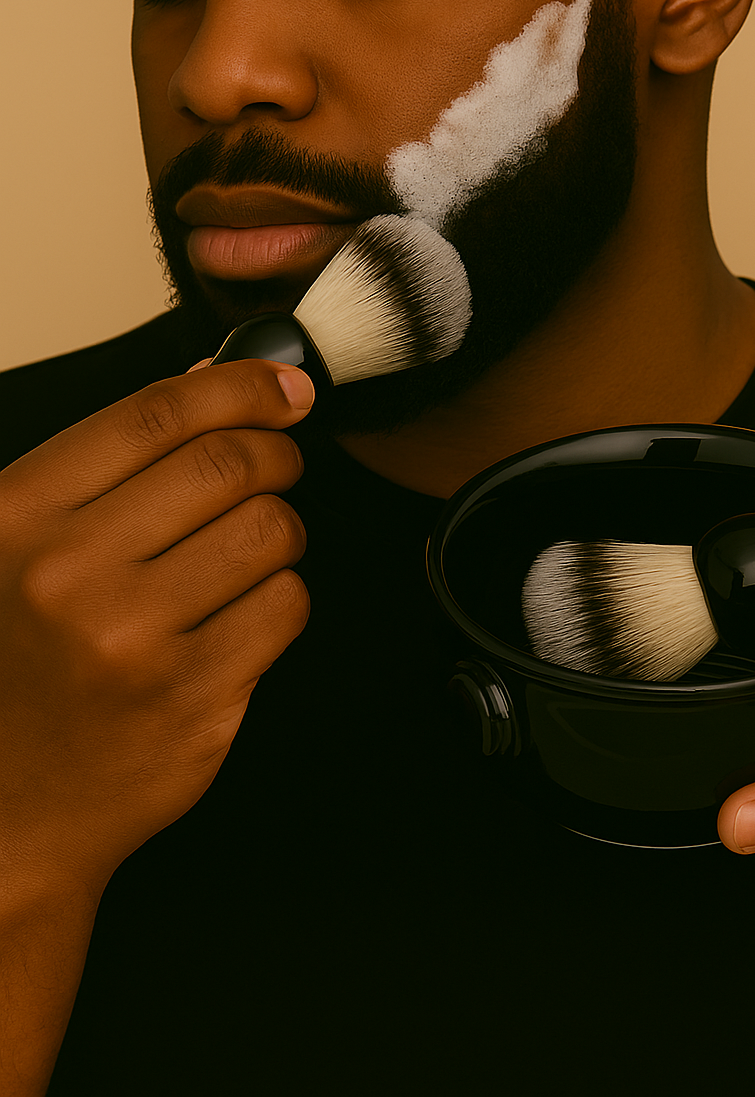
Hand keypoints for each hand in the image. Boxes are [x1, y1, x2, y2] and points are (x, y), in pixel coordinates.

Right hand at [0, 359, 312, 898]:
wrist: (7, 812)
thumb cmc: (15, 666)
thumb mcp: (20, 545)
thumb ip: (107, 461)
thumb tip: (216, 382)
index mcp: (18, 516)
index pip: (157, 415)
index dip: (240, 388)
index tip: (283, 389)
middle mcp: (70, 573)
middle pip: (227, 464)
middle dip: (276, 452)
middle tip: (279, 463)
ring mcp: (133, 641)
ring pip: (269, 529)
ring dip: (280, 526)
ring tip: (252, 546)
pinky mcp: (193, 700)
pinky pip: (285, 605)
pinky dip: (282, 596)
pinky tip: (244, 610)